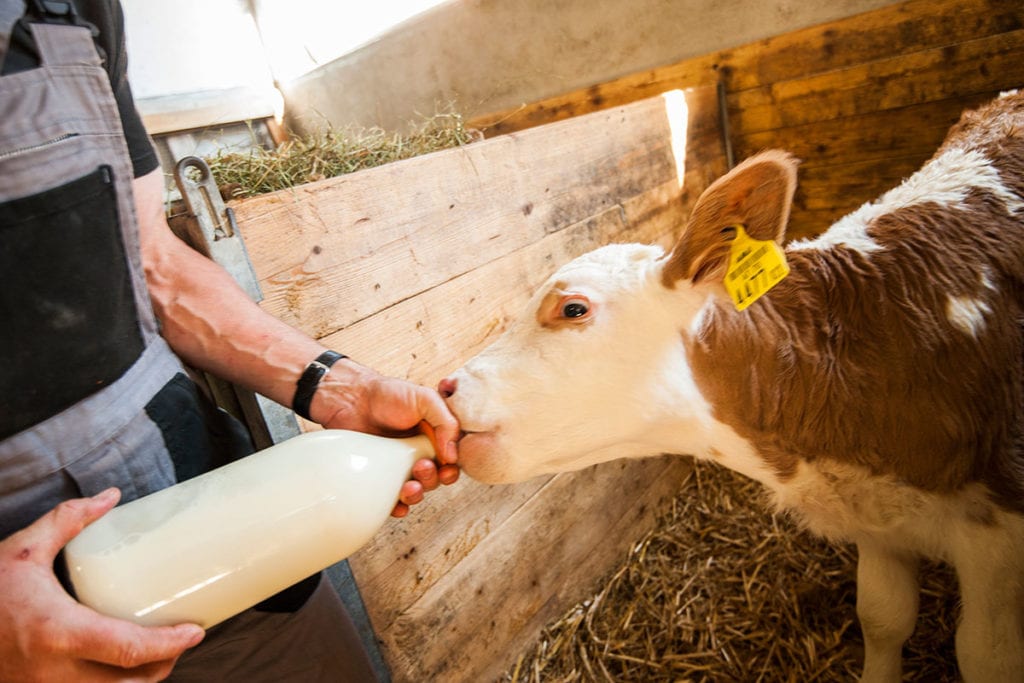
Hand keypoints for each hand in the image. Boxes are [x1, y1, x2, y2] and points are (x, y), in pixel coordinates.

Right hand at [0, 489, 204, 681]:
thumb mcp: (21, 550)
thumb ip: (67, 521)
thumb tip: (111, 497)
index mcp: (58, 633)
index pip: (129, 649)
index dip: (169, 645)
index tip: (194, 631)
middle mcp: (54, 673)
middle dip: (164, 665)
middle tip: (182, 639)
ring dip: (140, 682)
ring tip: (158, 654)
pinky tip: (122, 671)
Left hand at [310, 360, 460, 516]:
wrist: (350, 399)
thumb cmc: (387, 394)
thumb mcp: (425, 398)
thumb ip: (446, 421)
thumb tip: (453, 455)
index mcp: (435, 436)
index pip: (452, 460)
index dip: (451, 468)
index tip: (446, 468)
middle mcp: (419, 452)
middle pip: (436, 478)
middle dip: (432, 479)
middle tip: (420, 467)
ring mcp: (399, 465)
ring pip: (417, 490)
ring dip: (417, 494)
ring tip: (408, 486)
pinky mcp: (381, 475)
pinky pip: (392, 499)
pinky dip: (398, 506)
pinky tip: (397, 504)